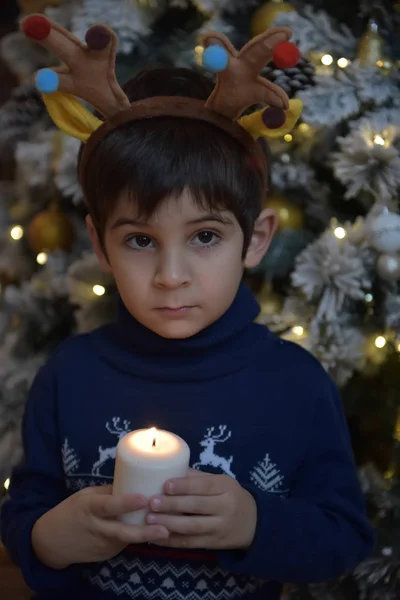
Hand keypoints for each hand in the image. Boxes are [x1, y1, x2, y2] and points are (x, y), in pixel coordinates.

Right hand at [31, 485, 168, 568]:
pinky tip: (154, 533)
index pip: (109, 506)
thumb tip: (135, 482)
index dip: (126, 503)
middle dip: (145, 532)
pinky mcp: (106, 554)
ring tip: (167, 530)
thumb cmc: (71, 511)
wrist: (51, 542)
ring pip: (127, 539)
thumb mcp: (86, 495)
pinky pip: (125, 544)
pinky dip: (138, 538)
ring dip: (146, 536)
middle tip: (165, 529)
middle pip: (122, 531)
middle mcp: (97, 528)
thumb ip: (109, 492)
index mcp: (90, 508)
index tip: (144, 499)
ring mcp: (102, 544)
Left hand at [146, 470, 256, 549]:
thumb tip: (168, 469)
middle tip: (152, 502)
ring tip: (150, 519)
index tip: (165, 485)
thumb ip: (197, 478)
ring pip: (193, 527)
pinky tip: (157, 536)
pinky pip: (191, 543)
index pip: (204, 485)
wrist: (254, 522)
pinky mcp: (215, 544)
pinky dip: (173, 541)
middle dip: (172, 504)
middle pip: (197, 506)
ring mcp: (221, 527)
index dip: (184, 486)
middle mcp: (226, 507)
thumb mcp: (220, 482)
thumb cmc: (230, 496)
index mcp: (225, 487)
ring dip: (169, 523)